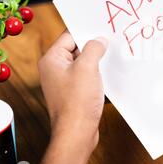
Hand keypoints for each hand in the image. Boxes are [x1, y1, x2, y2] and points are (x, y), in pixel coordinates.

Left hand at [38, 31, 107, 151]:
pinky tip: (108, 76)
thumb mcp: (87, 67)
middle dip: (93, 47)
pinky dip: (96, 75)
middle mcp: (54, 70)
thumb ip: (93, 48)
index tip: (102, 29)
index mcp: (51, 60)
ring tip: (110, 60)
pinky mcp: (73, 93)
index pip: (69, 36)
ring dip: (97, 62)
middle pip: (76, 49)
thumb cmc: (77, 102)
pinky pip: (86, 77)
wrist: (77, 133)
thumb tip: (99, 40)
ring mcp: (63, 82)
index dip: (86, 32)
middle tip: (110, 43)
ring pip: (83, 64)